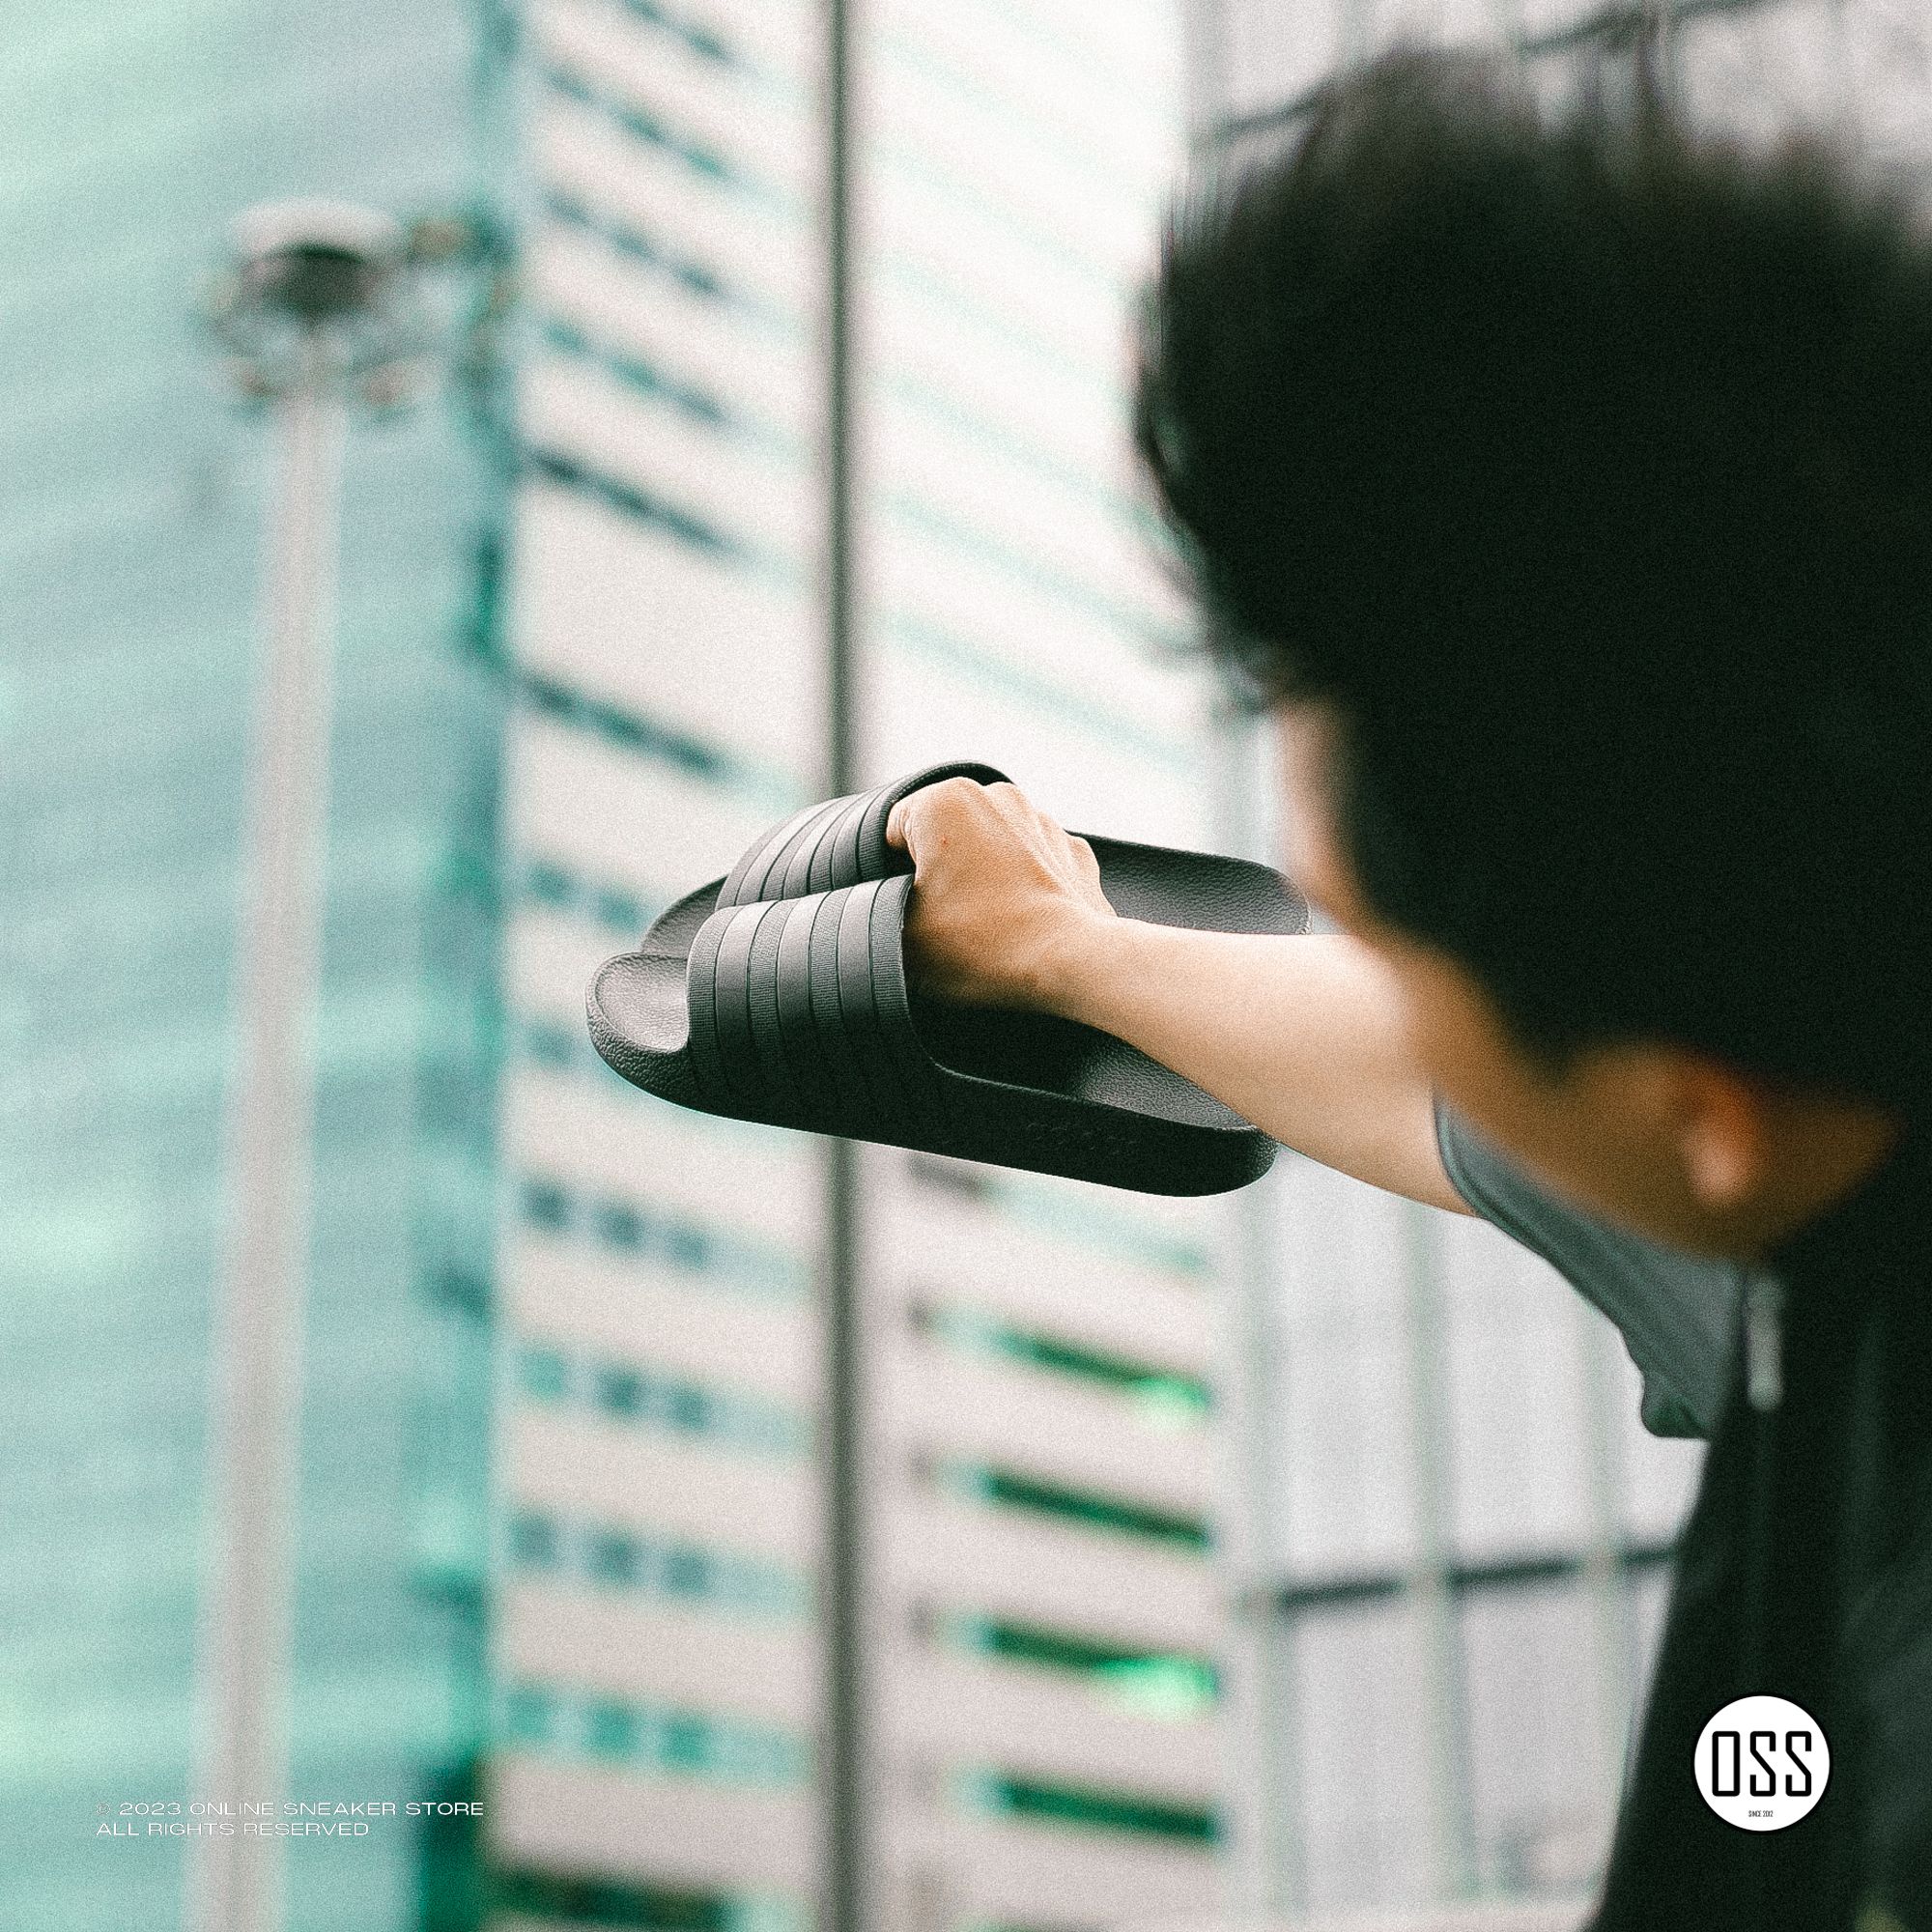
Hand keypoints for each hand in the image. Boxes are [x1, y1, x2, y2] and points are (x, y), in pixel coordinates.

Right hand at [885, 778, 1117, 1010]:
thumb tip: (873, 911)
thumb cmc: (985, 947)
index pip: (890, 835)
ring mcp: (1042, 821)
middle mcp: (997, 797)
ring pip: (988, 849)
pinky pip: (1032, 866)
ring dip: (980, 879)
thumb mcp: (899, 938)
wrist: (1074, 964)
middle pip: (942, 838)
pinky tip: (1019, 923)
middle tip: (942, 924)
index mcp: (945, 801)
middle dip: (938, 875)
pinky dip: (1022, 889)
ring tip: (983, 928)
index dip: (887, 879)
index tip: (905, 913)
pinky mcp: (1073, 852)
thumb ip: (872, 913)